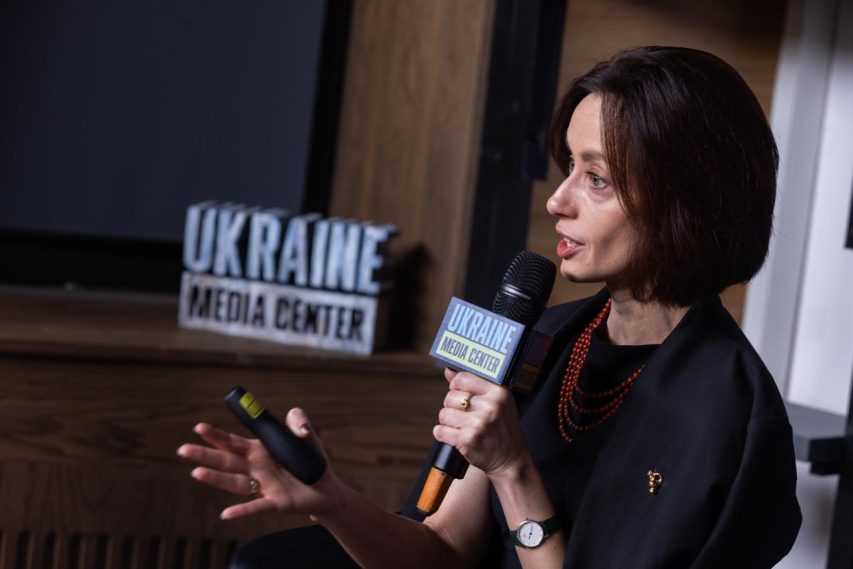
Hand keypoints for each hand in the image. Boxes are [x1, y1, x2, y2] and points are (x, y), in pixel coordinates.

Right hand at [177, 408, 342, 519]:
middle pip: (226, 461)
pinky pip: (256, 507)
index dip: (216, 435)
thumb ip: (298, 421)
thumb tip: (298, 424)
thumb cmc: (310, 460)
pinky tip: (226, 514)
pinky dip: (241, 511)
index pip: (233, 442)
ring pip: (235, 483)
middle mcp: (256, 468)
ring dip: (216, 479)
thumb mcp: (306, 435)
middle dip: (204, 455)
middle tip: (183, 449)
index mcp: (259, 450)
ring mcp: (263, 486)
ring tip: (196, 473)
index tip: (198, 427)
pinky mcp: (275, 503)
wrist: (326, 487)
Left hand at [433, 369, 530, 478]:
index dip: (457, 387)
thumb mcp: (497, 401)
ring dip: (448, 422)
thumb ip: (473, 384)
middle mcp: (490, 406)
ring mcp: (479, 423)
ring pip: (444, 414)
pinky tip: (454, 436)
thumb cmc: (502, 428)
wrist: (511, 460)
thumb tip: (449, 370)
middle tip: (464, 416)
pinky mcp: (468, 440)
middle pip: (450, 397)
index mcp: (498, 391)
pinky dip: (443, 434)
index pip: (462, 378)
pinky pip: (441, 431)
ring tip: (462, 427)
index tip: (462, 395)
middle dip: (452, 407)